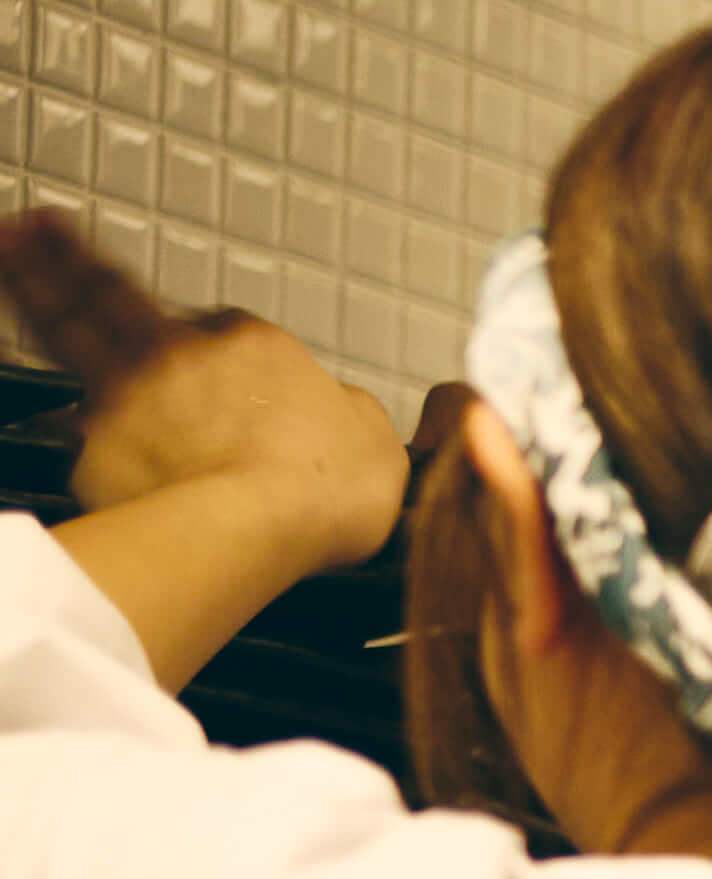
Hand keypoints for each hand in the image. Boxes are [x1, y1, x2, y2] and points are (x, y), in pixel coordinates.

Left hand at [2, 215, 413, 687]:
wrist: (258, 523)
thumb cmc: (318, 487)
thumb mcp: (376, 440)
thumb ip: (351, 414)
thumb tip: (346, 413)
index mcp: (251, 343)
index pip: (222, 324)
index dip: (213, 331)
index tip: (206, 338)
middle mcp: (179, 355)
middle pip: (113, 291)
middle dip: (68, 252)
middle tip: (31, 223)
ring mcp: (129, 396)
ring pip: (68, 328)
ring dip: (32, 284)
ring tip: (9, 252)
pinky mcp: (97, 447)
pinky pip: (73, 424)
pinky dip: (62, 405)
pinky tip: (48, 393)